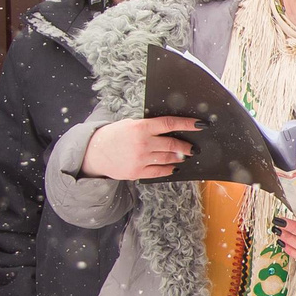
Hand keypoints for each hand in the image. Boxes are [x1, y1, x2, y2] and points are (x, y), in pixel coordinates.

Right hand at [80, 115, 199, 179]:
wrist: (94, 152)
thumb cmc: (114, 135)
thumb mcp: (130, 124)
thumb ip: (148, 126)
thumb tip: (170, 128)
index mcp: (141, 127)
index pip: (169, 123)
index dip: (187, 124)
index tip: (200, 124)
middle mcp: (142, 143)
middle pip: (172, 144)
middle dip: (186, 146)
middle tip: (193, 147)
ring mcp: (140, 159)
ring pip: (168, 158)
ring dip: (179, 157)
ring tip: (184, 155)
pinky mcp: (137, 172)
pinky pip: (159, 172)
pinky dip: (169, 169)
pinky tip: (173, 167)